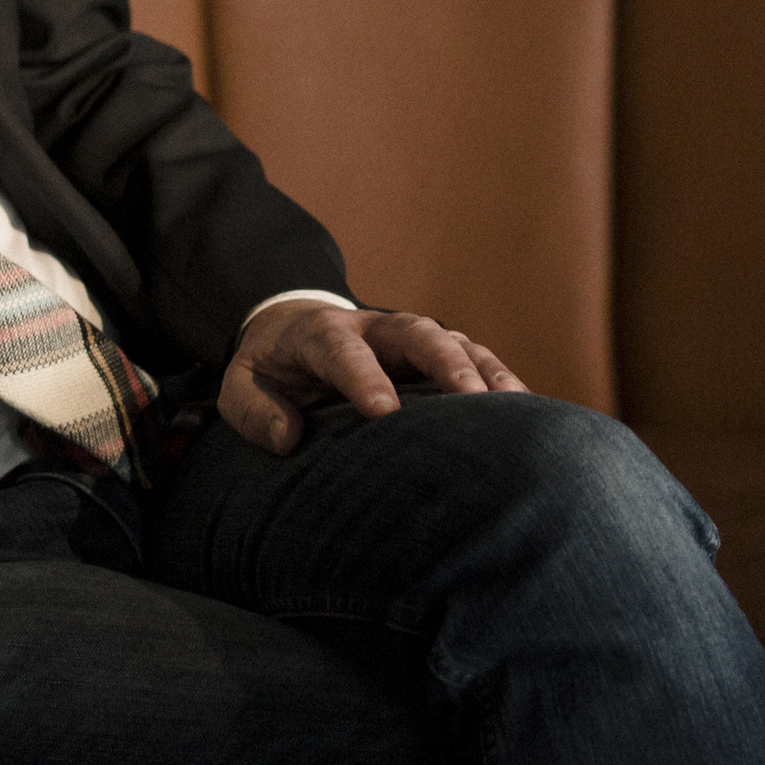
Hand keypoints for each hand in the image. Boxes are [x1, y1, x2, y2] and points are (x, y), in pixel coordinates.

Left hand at [219, 299, 526, 452]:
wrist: (293, 327)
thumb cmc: (270, 369)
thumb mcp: (240, 386)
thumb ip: (254, 411)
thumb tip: (288, 438)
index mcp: (321, 333)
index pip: (344, 351)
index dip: (364, 378)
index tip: (383, 413)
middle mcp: (374, 327)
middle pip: (416, 333)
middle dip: (443, 362)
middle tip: (469, 398)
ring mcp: (410, 337)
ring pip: (454, 342)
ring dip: (483, 371)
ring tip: (509, 409)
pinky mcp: (435, 351)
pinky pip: (475, 358)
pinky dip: (499, 380)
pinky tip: (524, 412)